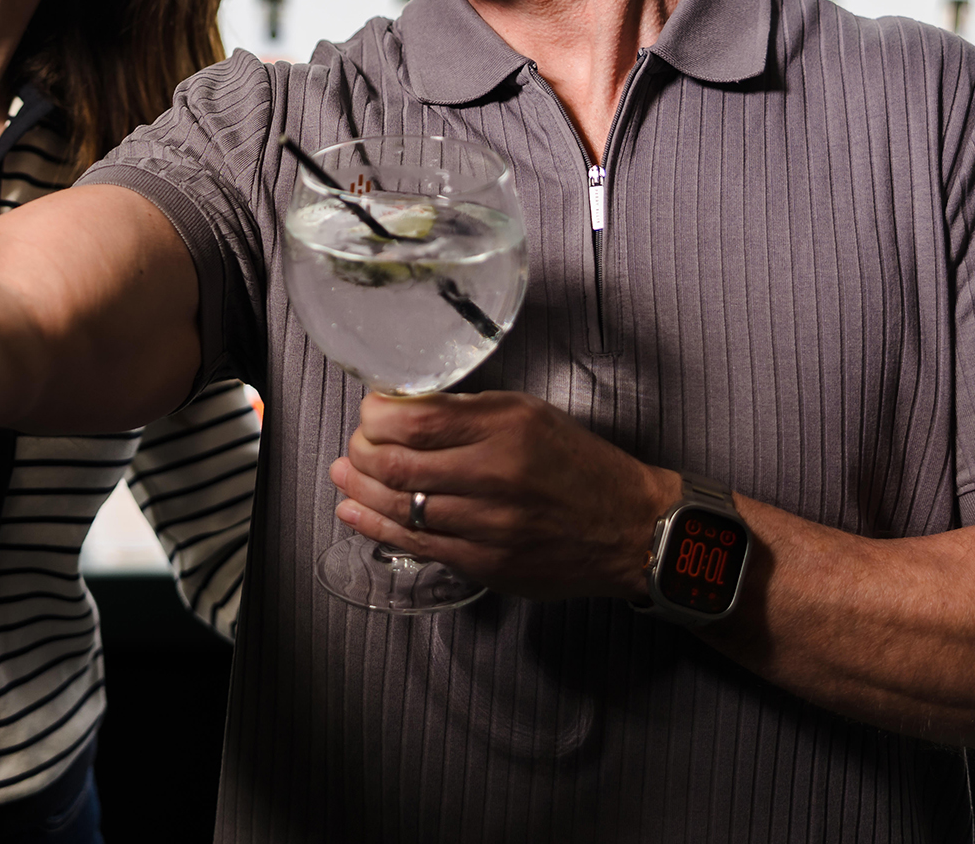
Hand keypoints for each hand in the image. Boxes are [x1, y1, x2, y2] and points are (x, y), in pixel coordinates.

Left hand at [328, 390, 675, 603]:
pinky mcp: (487, 564)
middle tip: (355, 444)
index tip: (370, 410)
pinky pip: (418, 545)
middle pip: (395, 464)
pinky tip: (355, 511)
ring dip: (360, 489)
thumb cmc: (580, 466)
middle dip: (360, 451)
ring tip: (345, 474)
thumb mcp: (530, 415)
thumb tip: (405, 410)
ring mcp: (489, 526)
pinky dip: (377, 525)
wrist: (629, 528)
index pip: (414, 420)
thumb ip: (469, 413)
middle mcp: (495, 476)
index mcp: (507, 429)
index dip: (375, 415)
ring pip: (400, 507)